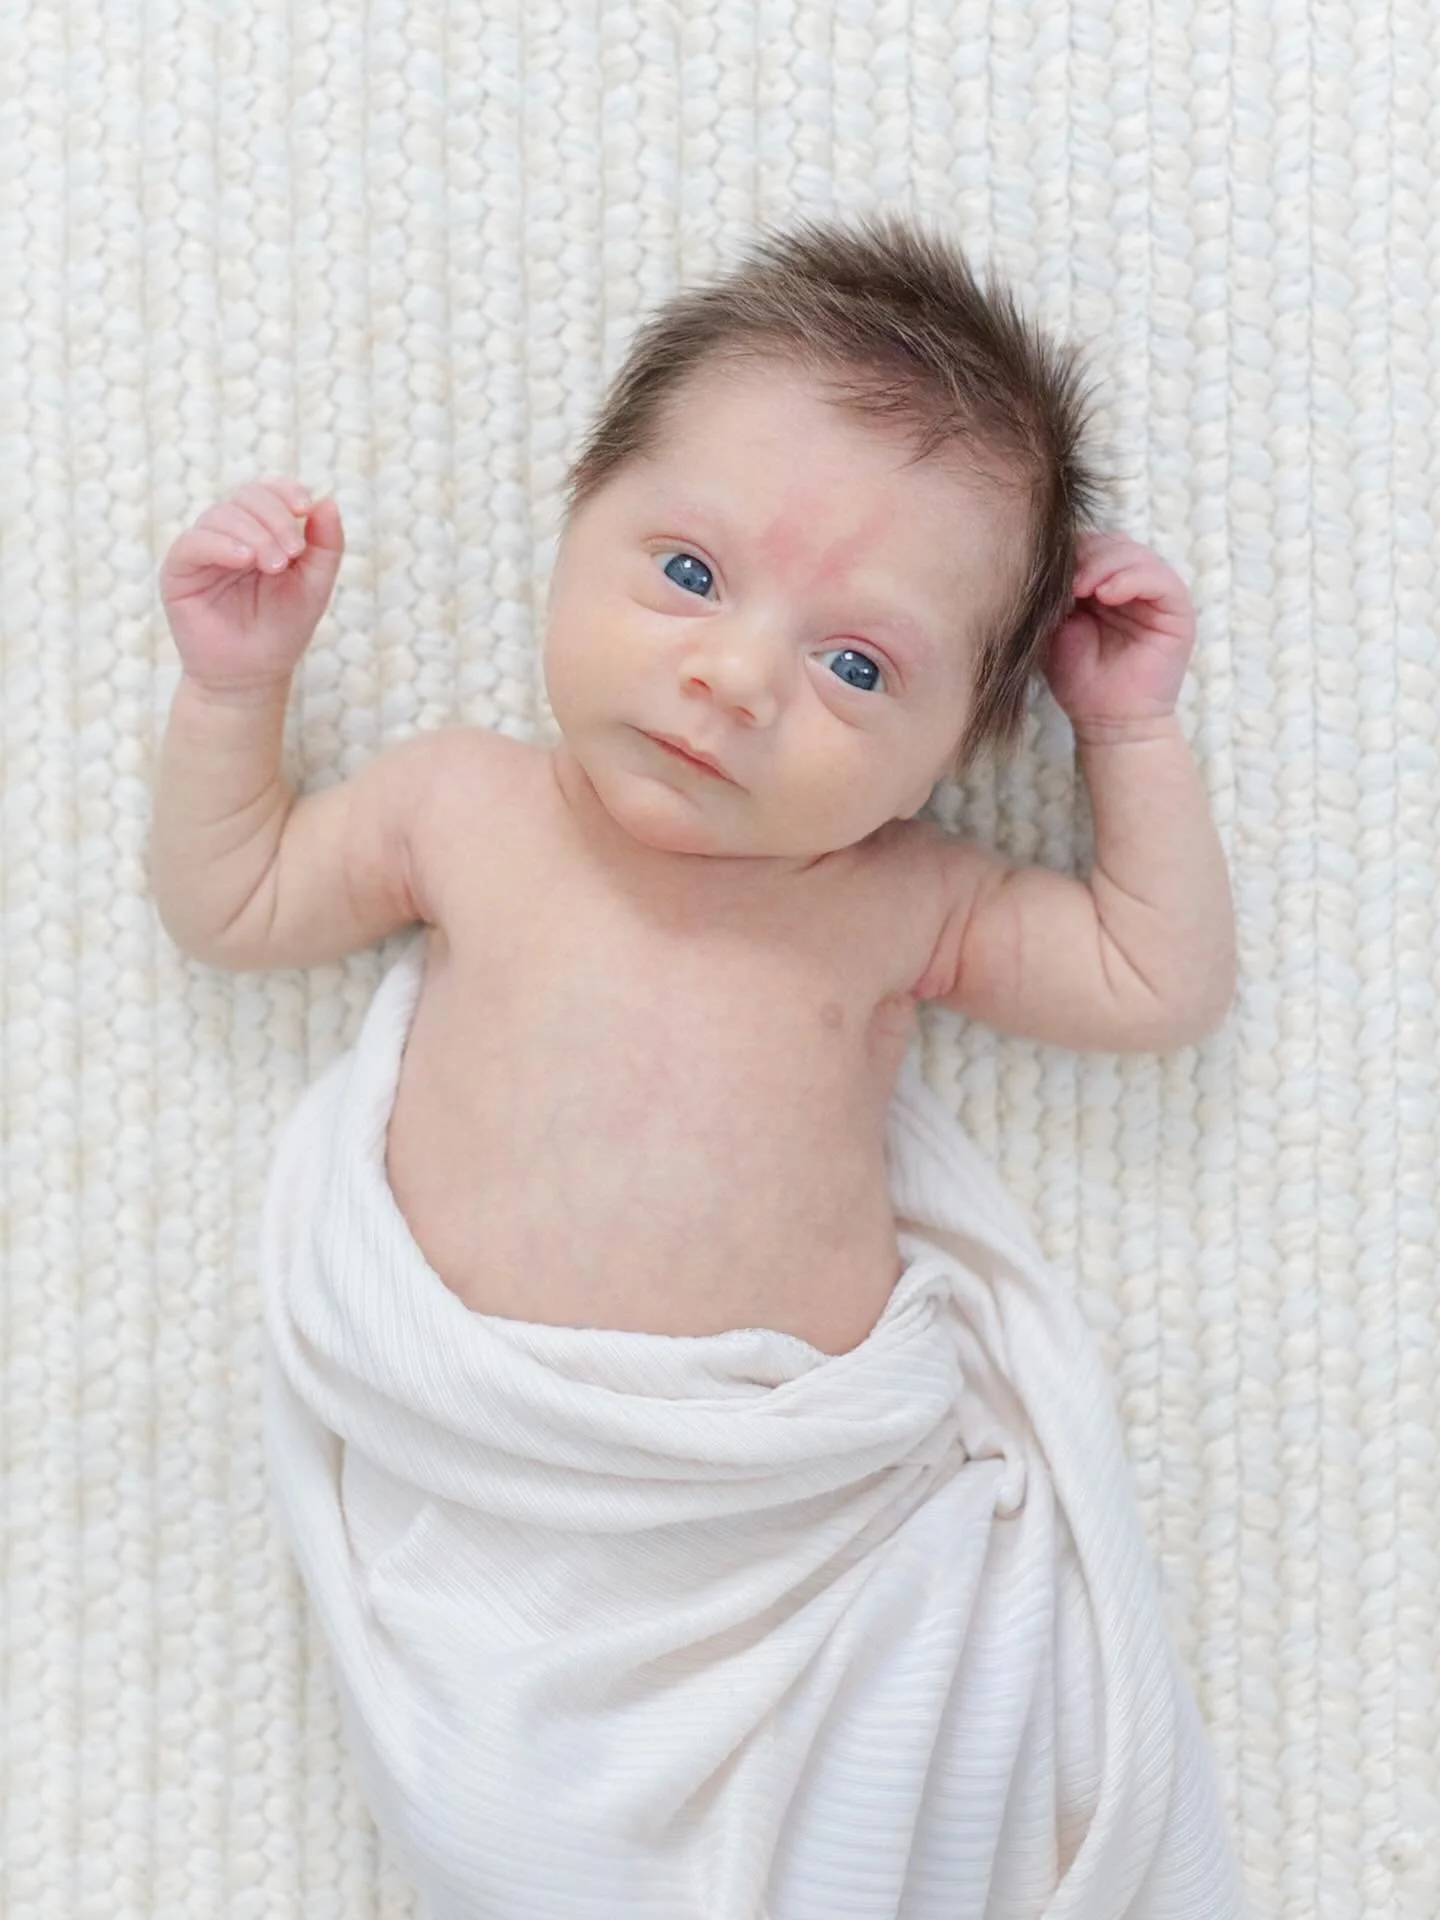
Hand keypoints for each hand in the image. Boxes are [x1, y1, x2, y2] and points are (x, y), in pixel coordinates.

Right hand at [159, 478, 344, 695]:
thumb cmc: (282, 629)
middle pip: (246, 498)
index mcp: (259, 530)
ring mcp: (201, 549)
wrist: (251, 675)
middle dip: (274, 519)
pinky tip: (244, 559)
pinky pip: (193, 543)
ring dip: (254, 534)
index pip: (267, 492)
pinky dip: (220, 545)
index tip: (304, 507)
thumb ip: (326, 546)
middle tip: (292, 553)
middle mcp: (228, 533)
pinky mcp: (178, 570)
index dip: (283, 490)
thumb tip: (327, 501)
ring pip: (221, 516)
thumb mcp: (314, 586)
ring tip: (274, 565)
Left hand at [1042, 532, 1195, 743]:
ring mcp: (1157, 595)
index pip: (1092, 545)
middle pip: (1113, 543)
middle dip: (1087, 556)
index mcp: (1105, 584)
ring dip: (1105, 565)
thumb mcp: (1056, 628)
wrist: (1106, 721)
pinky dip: (1131, 579)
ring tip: (1082, 590)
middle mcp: (1133, 585)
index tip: (1047, 573)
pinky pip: (1160, 579)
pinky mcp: (1177, 610)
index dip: (1071, 551)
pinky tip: (1107, 596)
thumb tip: (1050, 560)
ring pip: (1135, 554)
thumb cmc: (1080, 680)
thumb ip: (1056, 593)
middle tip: (1066, 582)